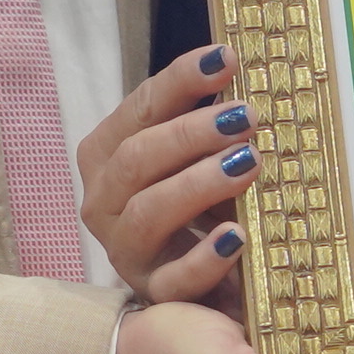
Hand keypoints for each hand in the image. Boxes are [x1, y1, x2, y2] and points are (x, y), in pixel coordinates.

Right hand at [77, 43, 263, 306]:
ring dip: (199, 183)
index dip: (180, 82)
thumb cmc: (197, 207)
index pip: (139, 110)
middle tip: (246, 117)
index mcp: (107, 157)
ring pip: (149, 212)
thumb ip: (208, 122)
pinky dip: (204, 257)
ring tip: (249, 163)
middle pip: (136, 159)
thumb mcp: (199, 158)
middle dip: (191, 133)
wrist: (196, 286)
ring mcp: (126, 252)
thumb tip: (239, 70)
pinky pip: (174, 279)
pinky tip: (236, 237)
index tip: (226, 59)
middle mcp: (104, 202)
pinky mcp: (154, 294)